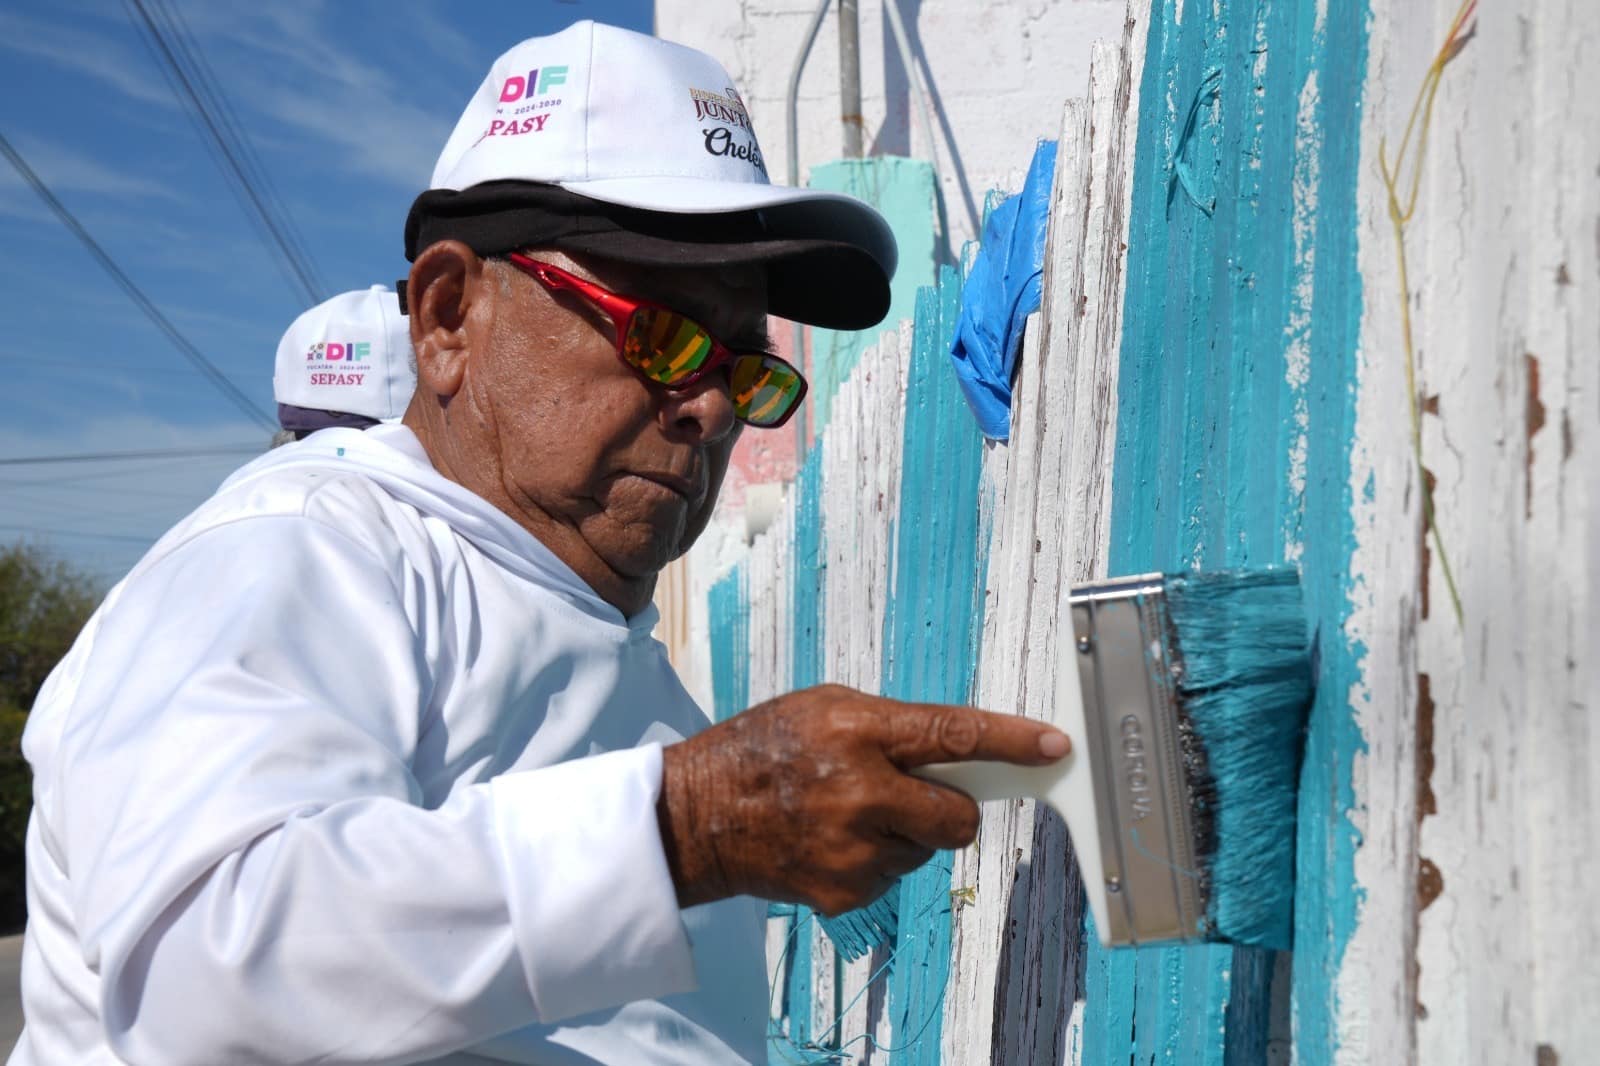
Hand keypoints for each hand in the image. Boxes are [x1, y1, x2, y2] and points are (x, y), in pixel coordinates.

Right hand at [656, 684, 1069, 914]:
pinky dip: (874, 860)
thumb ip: (893, 726)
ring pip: (926, 849)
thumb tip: (958, 749)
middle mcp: (860, 792)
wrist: (700, 816)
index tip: (1054, 746)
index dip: (1012, 741)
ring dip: (904, 832)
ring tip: (848, 813)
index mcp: (856, 730)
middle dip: (954, 809)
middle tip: (921, 796)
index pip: (954, 735)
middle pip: (958, 816)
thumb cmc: (764, 750)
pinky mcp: (845, 891)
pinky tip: (832, 841)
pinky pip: (893, 876)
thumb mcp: (825, 707)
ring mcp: (853, 849)